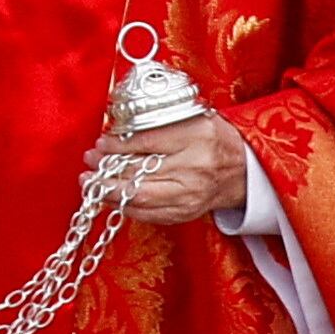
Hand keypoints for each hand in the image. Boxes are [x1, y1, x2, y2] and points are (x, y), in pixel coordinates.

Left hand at [100, 108, 251, 226]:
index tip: (101, 143)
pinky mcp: (185, 213)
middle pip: (140, 173)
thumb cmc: (215, 141)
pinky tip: (112, 198)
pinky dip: (125, 207)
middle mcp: (195, 169)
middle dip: (107, 168)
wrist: (244, 172)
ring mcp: (190, 195)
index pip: (147, 142)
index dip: (118, 144)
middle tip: (90, 161)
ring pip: (139, 197)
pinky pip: (148, 214)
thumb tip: (118, 132)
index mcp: (198, 137)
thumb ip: (160, 123)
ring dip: (109, 191)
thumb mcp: (193, 119)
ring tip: (91, 183)